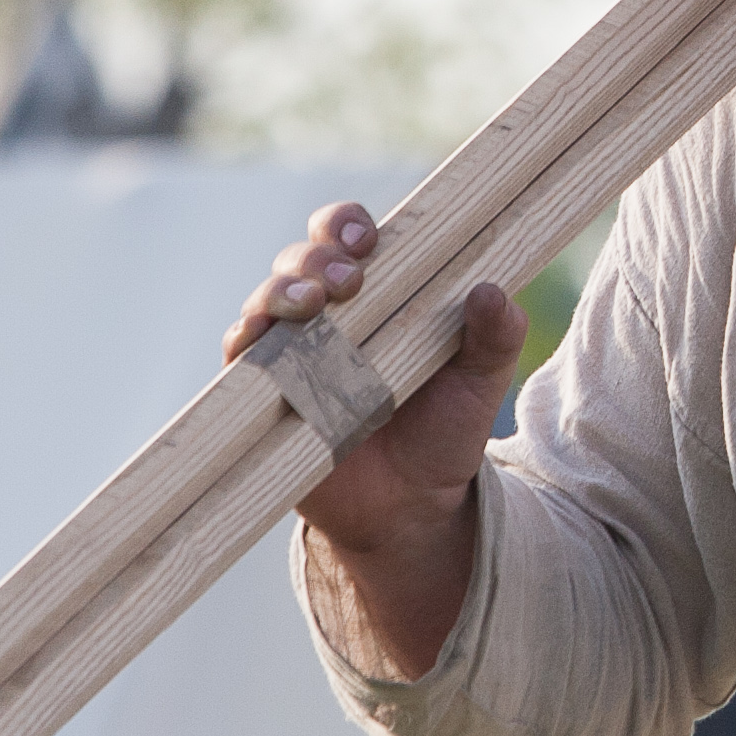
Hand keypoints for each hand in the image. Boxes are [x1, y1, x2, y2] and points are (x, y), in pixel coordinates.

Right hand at [225, 204, 528, 675]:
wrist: (410, 510)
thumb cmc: (444, 432)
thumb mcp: (480, 383)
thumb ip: (495, 337)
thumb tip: (493, 292)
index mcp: (376, 293)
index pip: (347, 237)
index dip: (345, 224)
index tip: (365, 237)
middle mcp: (325, 313)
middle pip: (298, 259)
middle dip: (314, 258)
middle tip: (348, 280)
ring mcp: (290, 352)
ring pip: (265, 299)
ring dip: (280, 292)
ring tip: (311, 306)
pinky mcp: (264, 396)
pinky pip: (240, 358)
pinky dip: (244, 341)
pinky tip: (258, 337)